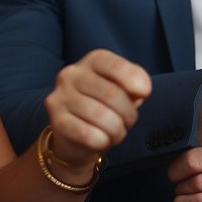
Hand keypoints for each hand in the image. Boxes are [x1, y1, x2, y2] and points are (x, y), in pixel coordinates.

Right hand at [44, 49, 150, 165]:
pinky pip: (90, 135)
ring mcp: (60, 97)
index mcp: (92, 61)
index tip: (144, 93)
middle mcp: (71, 74)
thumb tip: (142, 90)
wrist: (77, 136)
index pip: (116, 65)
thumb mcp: (125, 90)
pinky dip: (103, 141)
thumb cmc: (107, 107)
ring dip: (117, 130)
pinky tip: (102, 139)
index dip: (135, 81)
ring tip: (116, 131)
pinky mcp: (56, 121)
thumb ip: (136, 84)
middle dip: (129, 113)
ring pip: (102, 117)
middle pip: (112, 94)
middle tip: (129, 121)